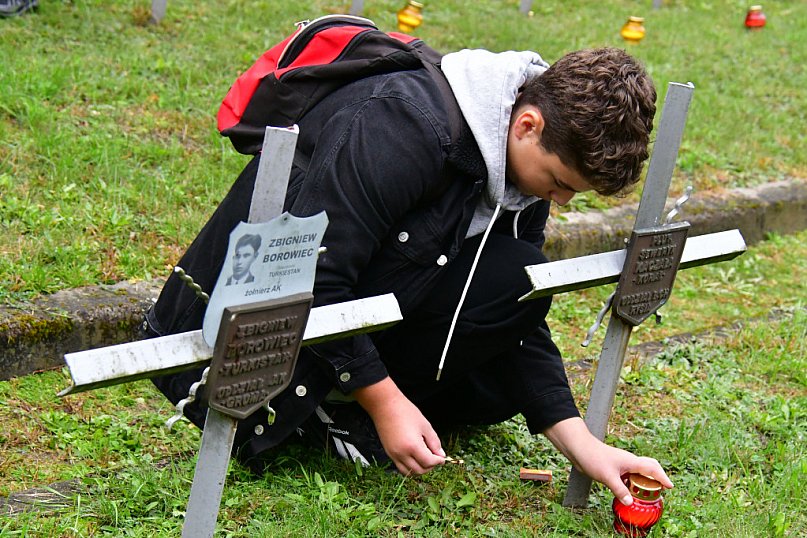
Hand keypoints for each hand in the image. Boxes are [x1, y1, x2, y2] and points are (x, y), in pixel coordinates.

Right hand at [353, 377, 445, 474]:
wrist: (385, 406)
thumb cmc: (405, 412)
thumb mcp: (425, 425)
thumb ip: (434, 442)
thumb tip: (440, 455)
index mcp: (412, 446)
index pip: (429, 462)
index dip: (438, 461)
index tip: (442, 458)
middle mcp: (402, 454)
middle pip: (419, 470)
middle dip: (430, 466)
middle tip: (435, 458)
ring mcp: (394, 455)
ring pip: (409, 472)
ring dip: (420, 469)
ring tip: (425, 459)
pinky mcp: (389, 453)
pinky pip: (401, 467)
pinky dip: (410, 467)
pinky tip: (415, 458)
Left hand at [543, 417, 673, 504]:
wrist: (579, 448)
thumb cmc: (593, 458)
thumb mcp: (608, 477)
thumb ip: (620, 490)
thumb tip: (631, 502)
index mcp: (631, 461)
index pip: (653, 469)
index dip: (663, 478)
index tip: (670, 487)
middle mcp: (629, 461)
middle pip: (649, 468)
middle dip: (657, 478)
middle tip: (662, 490)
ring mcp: (622, 464)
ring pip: (639, 472)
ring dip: (645, 481)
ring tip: (648, 494)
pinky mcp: (614, 468)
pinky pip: (628, 475)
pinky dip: (633, 483)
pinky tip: (630, 491)